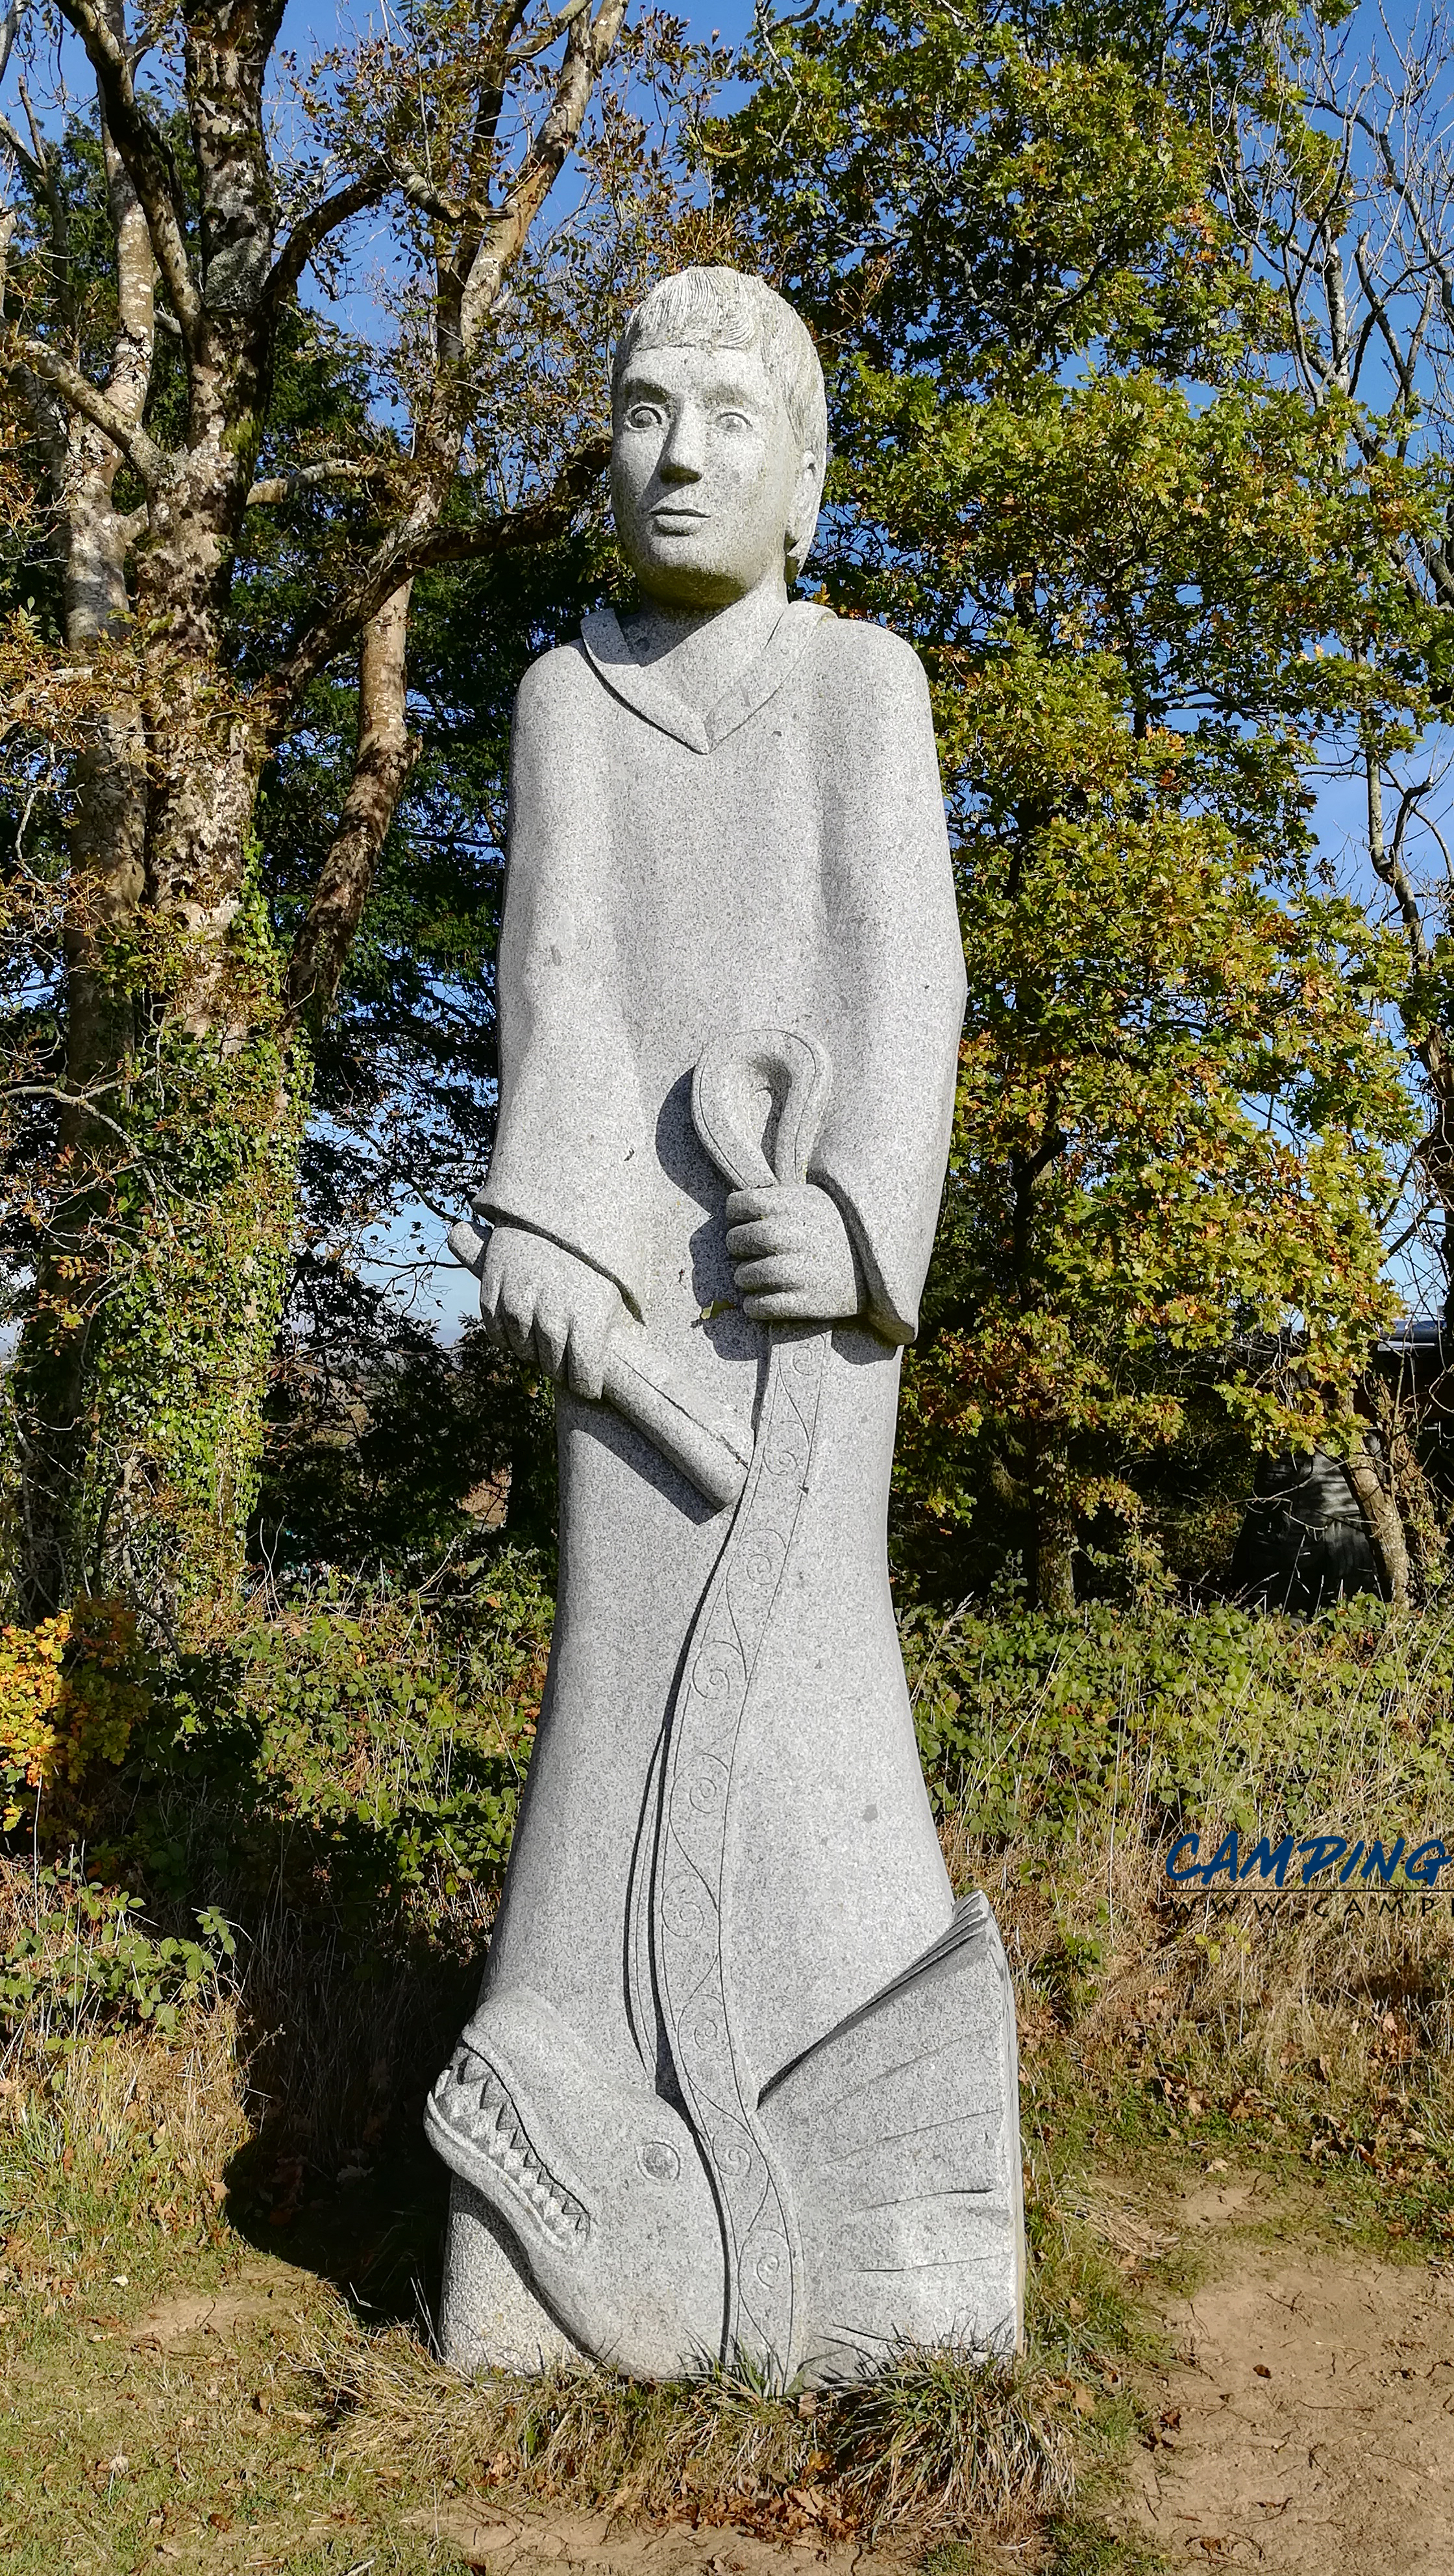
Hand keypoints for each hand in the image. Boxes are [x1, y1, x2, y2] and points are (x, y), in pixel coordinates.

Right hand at [479, 1225, 624, 1398]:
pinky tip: (518, 1331)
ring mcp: (519, 1301)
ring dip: (531, 1352)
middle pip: (551, 1366)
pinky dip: (505, 1337)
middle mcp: (552, 1314)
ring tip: (542, 1343)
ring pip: (521, 1351)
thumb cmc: (599, 1241)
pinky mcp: (493, 1286)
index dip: (585, 1385)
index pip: (583, 1376)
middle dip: (559, 1368)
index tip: (586, 1385)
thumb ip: (618, 1319)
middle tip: (564, 1362)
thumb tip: (637, 1355)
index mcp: (589, 1317)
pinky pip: (495, 1330)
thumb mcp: (621, 1280)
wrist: (560, 1196)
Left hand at [724, 1183, 859, 1324]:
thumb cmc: (837, 1229)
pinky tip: (763, 1301)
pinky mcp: (805, 1302)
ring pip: (744, 1276)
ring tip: (758, 1277)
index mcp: (791, 1204)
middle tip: (751, 1254)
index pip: (736, 1205)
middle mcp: (791, 1235)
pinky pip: (758, 1307)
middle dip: (738, 1249)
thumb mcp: (811, 1200)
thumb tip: (735, 1206)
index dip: (737, 1216)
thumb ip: (776, 1199)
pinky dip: (754, 1306)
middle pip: (736, 1241)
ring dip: (745, 1279)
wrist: (880, 1264)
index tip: (748, 1222)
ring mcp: (797, 1270)